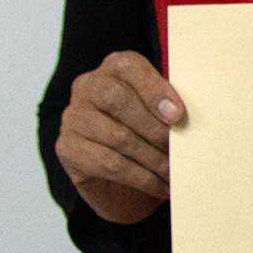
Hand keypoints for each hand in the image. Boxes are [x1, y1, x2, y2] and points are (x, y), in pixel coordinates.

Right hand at [54, 51, 183, 224]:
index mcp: (113, 68)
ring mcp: (73, 118)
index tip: (178, 116)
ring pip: (117, 136)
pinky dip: (143, 178)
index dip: (155, 90)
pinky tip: (162, 186)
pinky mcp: (68, 149)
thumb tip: (185, 117)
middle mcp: (87, 87)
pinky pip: (109, 164)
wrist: (121, 182)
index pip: (128, 67)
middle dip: (154, 127)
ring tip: (176, 172)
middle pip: (116, 99)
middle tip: (179, 150)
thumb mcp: (161, 114)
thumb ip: (170, 106)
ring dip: (154, 158)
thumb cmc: (148, 137)